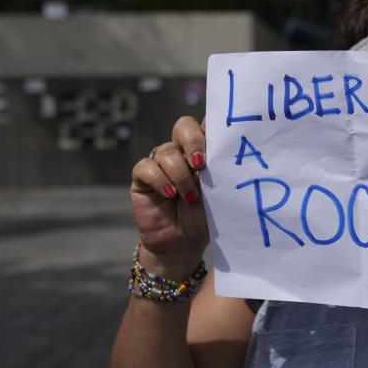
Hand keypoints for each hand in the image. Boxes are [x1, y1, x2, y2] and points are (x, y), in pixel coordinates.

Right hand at [130, 116, 208, 277]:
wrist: (183, 244)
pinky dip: (159, 180)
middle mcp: (181, 152)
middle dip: (193, 141)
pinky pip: (146, 167)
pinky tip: (169, 194)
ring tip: (190, 197)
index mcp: (204, 152)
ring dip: (180, 174)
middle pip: (183, 126)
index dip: (212, 124)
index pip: (206, 126)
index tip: (222, 135)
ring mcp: (161, 163)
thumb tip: (224, 153)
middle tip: (201, 164)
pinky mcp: (142, 178)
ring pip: (166, 152)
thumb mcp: (217, 193)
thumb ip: (218, 171)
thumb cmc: (205, 219)